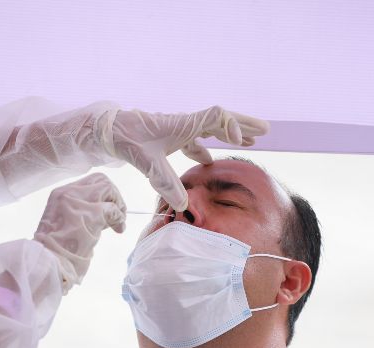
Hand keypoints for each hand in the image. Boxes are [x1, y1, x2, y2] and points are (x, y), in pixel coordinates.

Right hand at [33, 173, 125, 293]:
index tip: (108, 210)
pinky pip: (113, 209)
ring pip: (108, 188)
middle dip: (113, 195)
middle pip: (100, 180)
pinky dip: (119, 218)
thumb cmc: (56, 249)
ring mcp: (78, 202)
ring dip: (118, 204)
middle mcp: (67, 193)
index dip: (103, 194)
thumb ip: (80, 212)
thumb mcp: (64, 222)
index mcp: (59, 195)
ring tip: (118, 222)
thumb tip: (105, 212)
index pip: (88, 183)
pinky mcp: (90, 214)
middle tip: (119, 213)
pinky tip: (119, 229)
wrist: (49, 262)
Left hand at [95, 106, 269, 210]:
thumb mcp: (146, 163)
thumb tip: (183, 204)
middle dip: (243, 124)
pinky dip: (206, 147)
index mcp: (183, 124)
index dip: (232, 126)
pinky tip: (210, 159)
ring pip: (210, 129)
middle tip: (266, 129)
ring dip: (229, 134)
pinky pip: (194, 141)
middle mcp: (185, 124)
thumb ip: (165, 182)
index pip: (216, 117)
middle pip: (220, 119)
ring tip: (250, 141)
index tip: (240, 142)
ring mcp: (178, 130)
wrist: (107, 132)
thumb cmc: (126, 140)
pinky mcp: (169, 138)